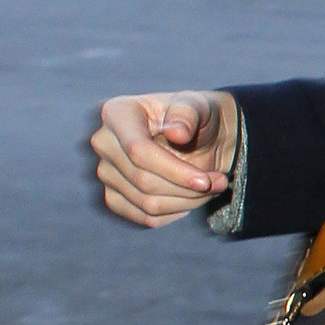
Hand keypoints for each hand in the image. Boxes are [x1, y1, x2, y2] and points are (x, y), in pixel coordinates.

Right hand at [91, 89, 236, 227]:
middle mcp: (104, 143)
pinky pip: (146, 217)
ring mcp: (106, 173)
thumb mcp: (198, 107)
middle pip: (143, 181)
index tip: (206, 181)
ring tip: (213, 187)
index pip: (138, 151)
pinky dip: (177, 212)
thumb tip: (177, 132)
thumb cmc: (196, 117)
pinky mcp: (115, 197)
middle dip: (187, 188)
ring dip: (188, 201)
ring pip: (147, 203)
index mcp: (117, 113)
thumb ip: (188, 114)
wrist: (198, 136)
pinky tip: (193, 196)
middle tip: (220, 182)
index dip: (174, 171)